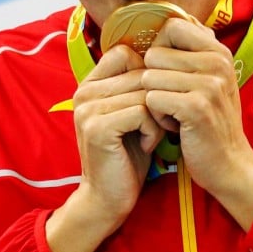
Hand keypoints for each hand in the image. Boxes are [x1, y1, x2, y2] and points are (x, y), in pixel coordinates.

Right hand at [46, 45, 163, 251]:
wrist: (108, 199)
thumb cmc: (128, 155)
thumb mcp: (132, 114)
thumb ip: (138, 86)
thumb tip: (168, 56)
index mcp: (90, 84)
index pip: (125, 52)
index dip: (149, 73)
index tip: (155, 101)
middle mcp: (84, 92)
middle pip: (140, 72)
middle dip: (159, 99)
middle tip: (158, 125)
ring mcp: (88, 109)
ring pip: (144, 92)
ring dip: (158, 117)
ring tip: (149, 137)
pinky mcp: (97, 128)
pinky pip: (142, 112)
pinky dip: (152, 130)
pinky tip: (145, 146)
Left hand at [141, 18, 252, 229]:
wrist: (230, 164)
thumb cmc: (211, 121)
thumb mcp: (211, 80)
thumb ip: (193, 51)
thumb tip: (169, 21)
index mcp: (219, 51)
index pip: (172, 25)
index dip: (159, 47)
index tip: (167, 71)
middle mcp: (217, 62)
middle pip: (154, 53)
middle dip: (154, 79)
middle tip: (174, 100)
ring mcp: (208, 84)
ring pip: (149, 77)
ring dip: (154, 100)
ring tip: (174, 113)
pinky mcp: (196, 107)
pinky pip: (152, 99)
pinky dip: (156, 116)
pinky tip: (174, 125)